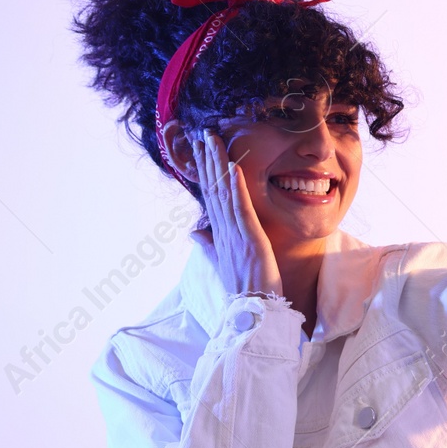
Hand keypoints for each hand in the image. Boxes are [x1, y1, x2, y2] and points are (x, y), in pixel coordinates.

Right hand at [191, 130, 282, 300]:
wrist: (252, 313)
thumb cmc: (243, 290)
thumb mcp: (224, 264)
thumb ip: (209, 246)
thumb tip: (194, 233)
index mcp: (220, 235)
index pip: (210, 197)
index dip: (205, 172)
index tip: (199, 150)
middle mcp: (224, 232)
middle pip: (213, 189)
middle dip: (207, 160)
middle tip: (202, 133)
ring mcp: (235, 235)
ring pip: (223, 193)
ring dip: (218, 165)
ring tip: (213, 141)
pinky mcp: (250, 239)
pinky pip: (242, 209)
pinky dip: (237, 188)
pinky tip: (232, 169)